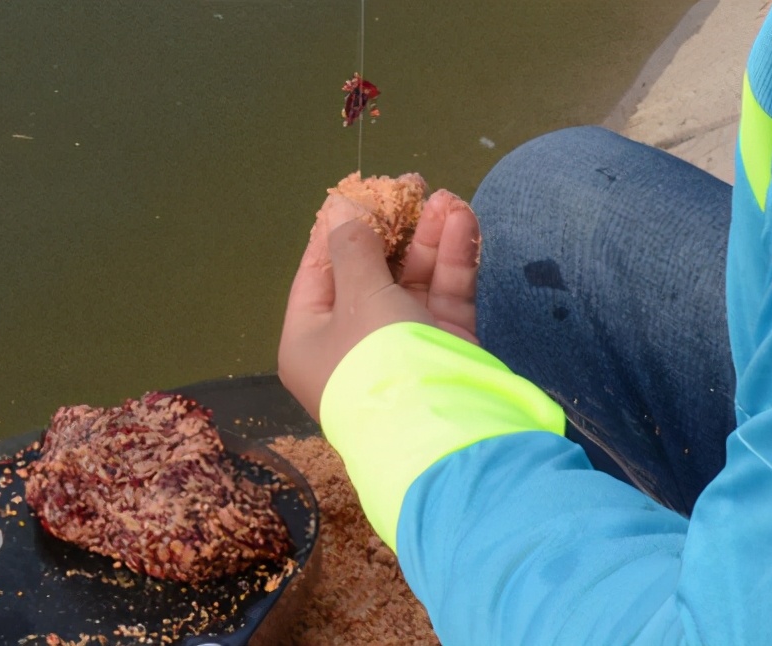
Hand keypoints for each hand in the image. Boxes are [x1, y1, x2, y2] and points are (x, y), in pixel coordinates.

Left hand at [278, 188, 481, 419]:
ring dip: (429, 238)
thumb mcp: (357, 297)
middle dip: (394, 228)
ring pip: (412, 280)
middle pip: (370, 272)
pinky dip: (452, 261)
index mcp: (310, 338)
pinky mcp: (443, 347)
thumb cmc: (377, 359)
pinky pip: (443, 296)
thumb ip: (354, 249)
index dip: (338, 229)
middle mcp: (351, 343)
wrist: (439, 431)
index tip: (359, 191)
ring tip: (446, 197)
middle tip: (413, 185)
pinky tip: (462, 221)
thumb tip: (342, 211)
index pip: (318, 272)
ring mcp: (400, 345)